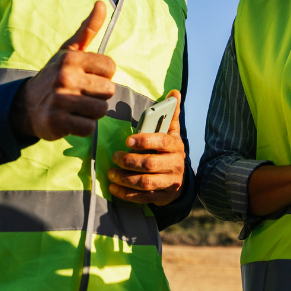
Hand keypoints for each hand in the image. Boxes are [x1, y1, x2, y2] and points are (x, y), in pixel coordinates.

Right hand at [10, 2, 115, 141]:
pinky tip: (71, 119)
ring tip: (77, 107)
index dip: (103, 75)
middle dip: (98, 95)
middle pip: (108, 90)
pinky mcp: (57, 122)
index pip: (110, 67)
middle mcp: (65, 77)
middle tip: (81, 94)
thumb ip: (88, 29)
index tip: (88, 77)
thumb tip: (101, 4)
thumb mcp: (69, 50)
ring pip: (101, 110)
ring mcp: (60, 100)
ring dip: (92, 112)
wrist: (24, 106)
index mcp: (71, 58)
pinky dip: (83, 127)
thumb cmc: (54, 75)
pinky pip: (89, 128)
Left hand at [107, 90, 185, 204]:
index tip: (127, 140)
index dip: (144, 141)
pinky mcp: (164, 197)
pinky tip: (114, 188)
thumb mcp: (172, 132)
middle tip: (114, 157)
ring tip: (111, 173)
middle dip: (129, 161)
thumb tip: (174, 92)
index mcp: (176, 146)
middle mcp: (176, 164)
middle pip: (150, 164)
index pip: (162, 141)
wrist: (180, 178)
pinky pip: (143, 197)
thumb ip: (170, 114)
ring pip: (146, 182)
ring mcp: (170, 182)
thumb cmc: (169, 150)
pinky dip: (127, 194)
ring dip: (125, 178)